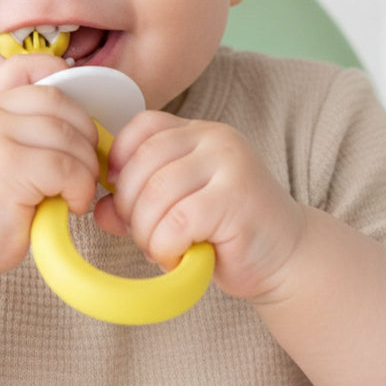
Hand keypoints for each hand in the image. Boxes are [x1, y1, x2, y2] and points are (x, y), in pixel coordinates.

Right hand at [0, 55, 100, 285]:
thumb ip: (18, 128)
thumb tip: (82, 119)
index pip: (26, 67)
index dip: (62, 77)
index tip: (78, 113)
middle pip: (58, 101)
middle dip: (85, 133)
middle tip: (87, 165)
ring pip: (67, 135)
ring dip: (86, 166)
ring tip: (78, 190)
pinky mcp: (8, 166)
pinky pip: (66, 167)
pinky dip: (80, 187)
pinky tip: (72, 204)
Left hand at [95, 112, 304, 302]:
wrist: (287, 259)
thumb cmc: (227, 233)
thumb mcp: (174, 210)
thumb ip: (137, 204)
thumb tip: (99, 209)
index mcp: (199, 133)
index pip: (143, 126)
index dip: (120, 159)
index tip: (120, 194)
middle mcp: (216, 140)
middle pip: (142, 162)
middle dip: (130, 207)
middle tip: (144, 235)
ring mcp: (230, 165)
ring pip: (156, 194)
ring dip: (147, 232)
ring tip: (164, 248)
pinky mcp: (236, 199)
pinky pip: (178, 221)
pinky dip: (166, 246)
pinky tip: (180, 256)